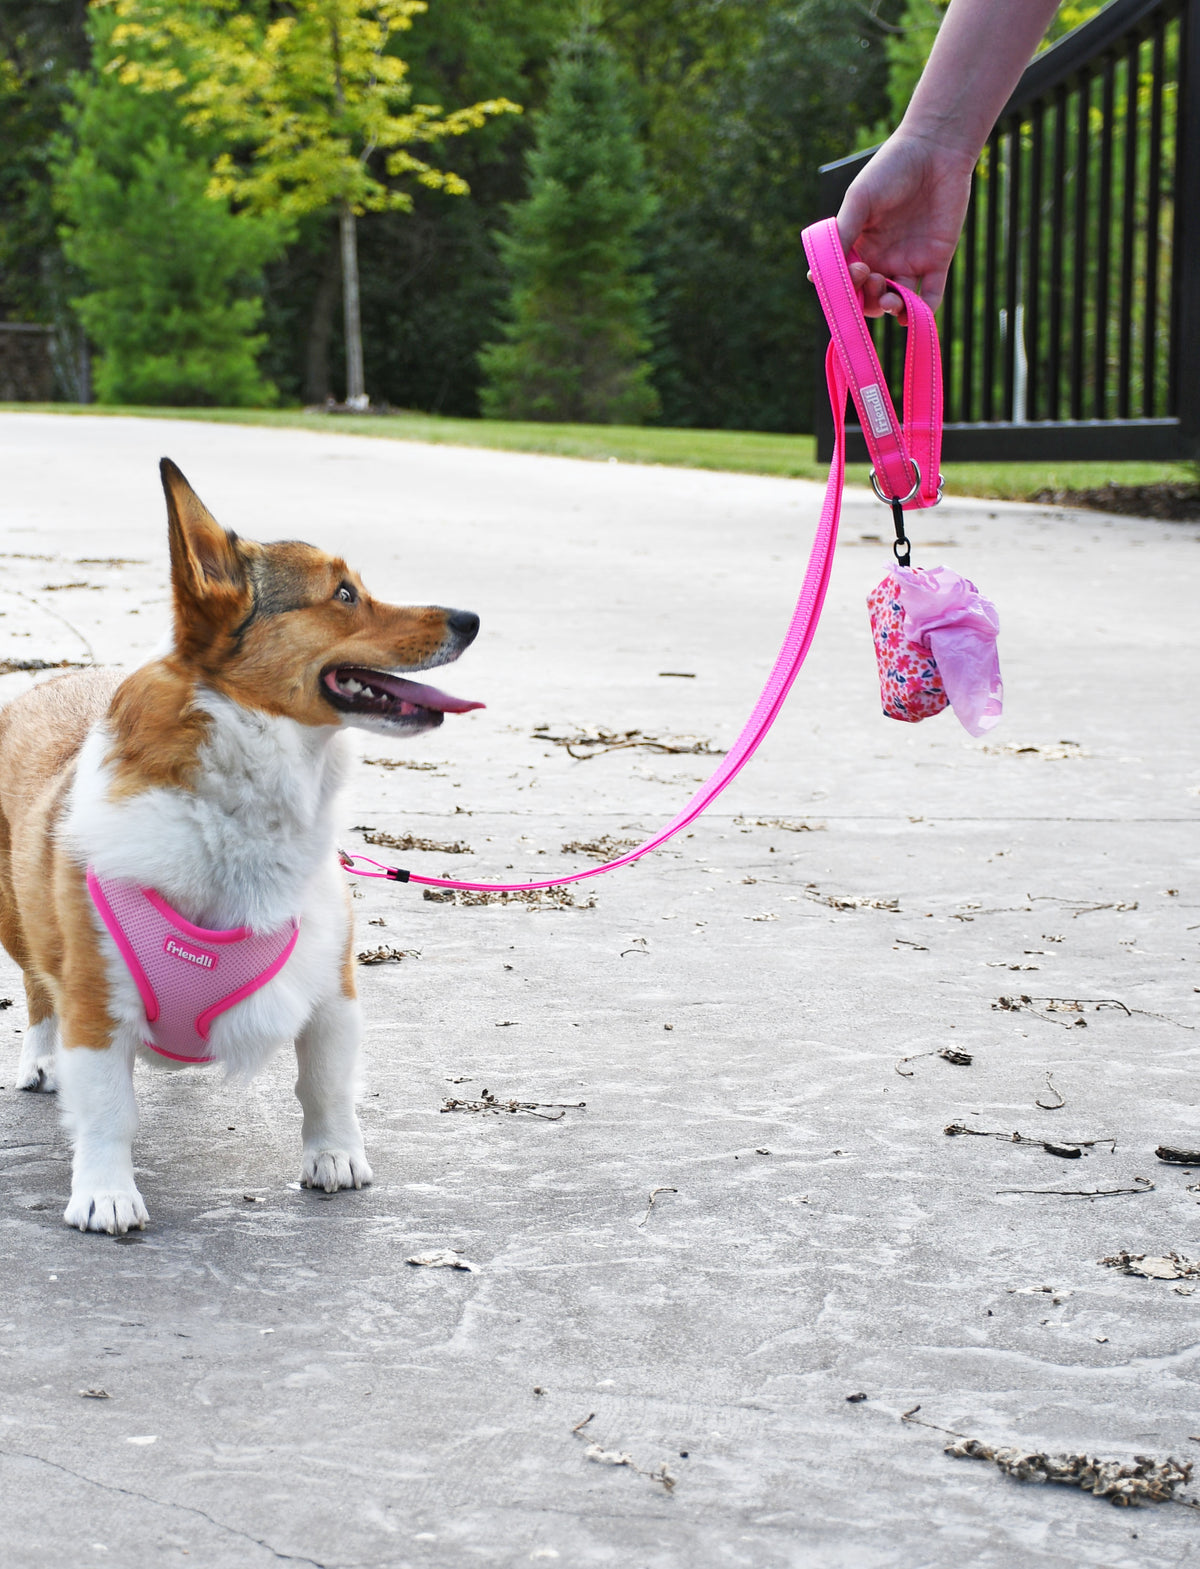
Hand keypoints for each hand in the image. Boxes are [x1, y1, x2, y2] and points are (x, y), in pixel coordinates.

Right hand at [834, 130, 976, 317]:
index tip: (844, 276)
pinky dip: (921, 312)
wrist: (936, 149)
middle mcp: (882, 258)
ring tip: (889, 298)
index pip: (845, 280)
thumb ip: (842, 233)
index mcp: (860, 245)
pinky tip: (911, 314)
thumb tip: (820, 271)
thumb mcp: (859, 200)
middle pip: (868, 296)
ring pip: (895, 301)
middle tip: (868, 276)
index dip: (841, 288)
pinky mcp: (937, 261)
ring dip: (888, 307)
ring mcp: (910, 261)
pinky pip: (929, 297)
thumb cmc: (892, 168)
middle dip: (865, 297)